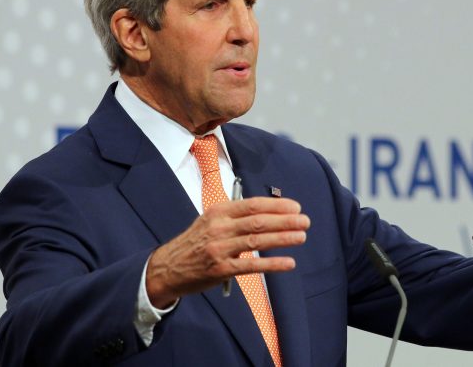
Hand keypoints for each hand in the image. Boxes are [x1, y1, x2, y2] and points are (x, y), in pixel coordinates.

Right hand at [146, 197, 309, 307]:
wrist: (167, 268)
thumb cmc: (195, 243)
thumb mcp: (210, 221)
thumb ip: (236, 216)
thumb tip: (271, 213)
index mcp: (219, 212)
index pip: (253, 205)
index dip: (277, 205)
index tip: (296, 207)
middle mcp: (219, 227)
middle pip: (258, 221)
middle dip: (285, 220)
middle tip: (305, 221)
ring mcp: (219, 248)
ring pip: (257, 241)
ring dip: (283, 238)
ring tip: (301, 236)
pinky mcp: (220, 269)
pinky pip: (251, 266)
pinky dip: (272, 264)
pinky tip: (288, 262)